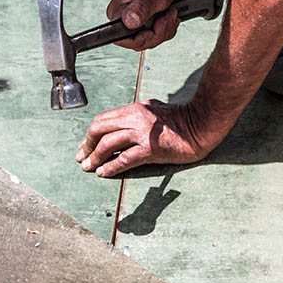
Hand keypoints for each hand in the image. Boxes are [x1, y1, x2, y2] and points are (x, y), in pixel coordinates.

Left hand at [75, 99, 220, 177]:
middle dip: (87, 145)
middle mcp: (135, 118)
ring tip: (88, 167)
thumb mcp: (153, 109)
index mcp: (134, 109)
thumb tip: (120, 125)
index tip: (85, 145)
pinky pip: (124, 159)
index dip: (90, 134)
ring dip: (95, 158)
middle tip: (82, 157)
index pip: (103, 120)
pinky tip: (104, 173)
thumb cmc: (180, 119)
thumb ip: (136, 115)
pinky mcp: (150, 148)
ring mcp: (142, 133)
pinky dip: (111, 167)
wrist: (200, 126)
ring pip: (107, 144)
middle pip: (99, 129)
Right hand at [107, 0, 178, 51]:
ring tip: (170, 11)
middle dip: (159, 33)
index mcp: (117, 12)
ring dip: (164, 29)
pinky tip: (169, 14)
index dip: (146, 38)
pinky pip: (152, 34)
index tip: (158, 22)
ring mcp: (128, 20)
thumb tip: (129, 22)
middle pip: (139, 43)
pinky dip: (164, 27)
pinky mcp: (138, 21)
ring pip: (148, 40)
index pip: (126, 41)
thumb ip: (142, 8)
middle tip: (169, 14)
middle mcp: (119, 18)